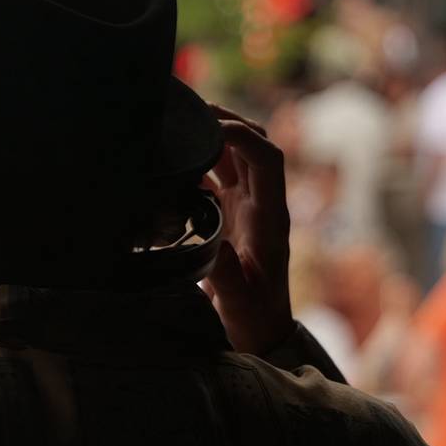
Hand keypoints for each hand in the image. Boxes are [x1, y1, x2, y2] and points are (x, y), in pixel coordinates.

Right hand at [202, 106, 292, 355]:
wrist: (259, 334)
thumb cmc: (253, 319)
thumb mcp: (239, 300)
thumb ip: (226, 272)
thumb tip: (212, 238)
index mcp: (270, 217)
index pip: (268, 159)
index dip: (243, 136)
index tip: (209, 130)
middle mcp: (262, 204)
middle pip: (254, 145)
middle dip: (226, 121)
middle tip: (190, 111)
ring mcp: (246, 208)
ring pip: (235, 157)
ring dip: (212, 137)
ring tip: (179, 124)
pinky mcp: (230, 216)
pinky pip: (218, 177)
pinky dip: (199, 162)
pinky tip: (174, 162)